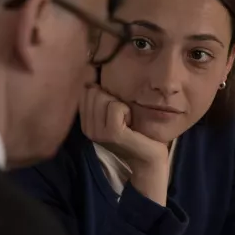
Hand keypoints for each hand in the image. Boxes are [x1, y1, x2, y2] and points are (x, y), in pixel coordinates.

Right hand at [80, 84, 170, 205]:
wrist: (149, 157)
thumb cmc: (135, 132)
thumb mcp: (115, 114)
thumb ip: (102, 99)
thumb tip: (93, 77)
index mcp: (85, 123)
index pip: (85, 92)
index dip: (104, 92)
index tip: (116, 109)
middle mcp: (88, 129)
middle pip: (93, 93)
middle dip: (112, 98)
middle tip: (123, 116)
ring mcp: (98, 133)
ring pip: (103, 98)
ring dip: (121, 105)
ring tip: (127, 121)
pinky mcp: (112, 135)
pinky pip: (115, 107)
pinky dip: (126, 110)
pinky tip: (131, 123)